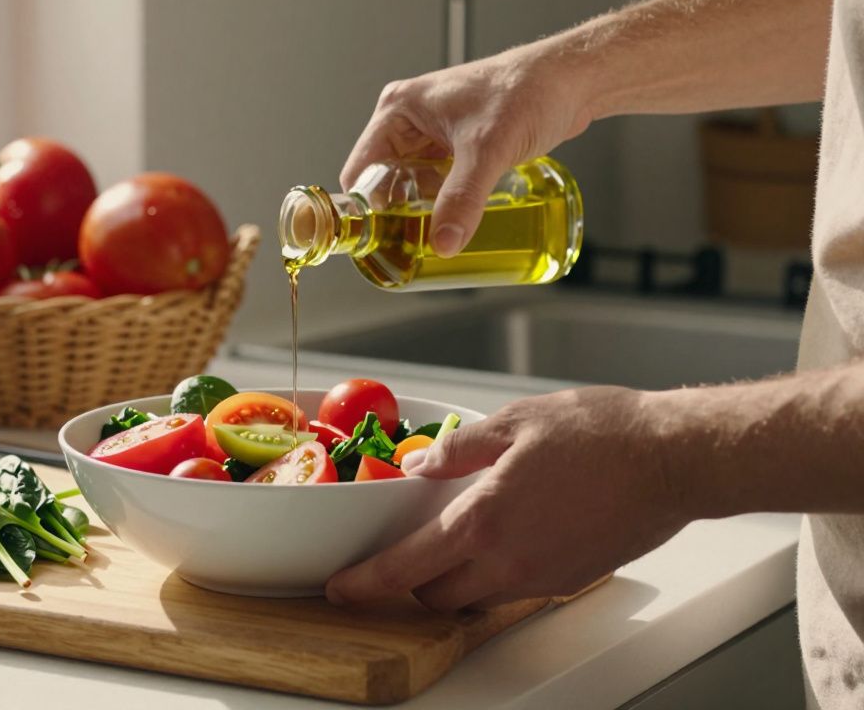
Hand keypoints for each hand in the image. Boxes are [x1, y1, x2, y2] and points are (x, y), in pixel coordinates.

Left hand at [325, 387, 690, 610]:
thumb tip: (420, 466)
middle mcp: (510, 562)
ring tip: (460, 536)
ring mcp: (543, 577)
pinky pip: (516, 587)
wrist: (676, 459)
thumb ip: (459, 450)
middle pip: (436, 595)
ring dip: (457, 577)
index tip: (341, 588)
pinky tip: (510, 532)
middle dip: (412, 581)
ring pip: (477, 596)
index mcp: (485, 522)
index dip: (366, 582)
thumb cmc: (603, 434)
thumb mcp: (515, 421)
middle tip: (406, 550)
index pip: (406, 568)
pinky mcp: (571, 580)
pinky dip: (497, 571)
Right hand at [341, 46, 591, 257]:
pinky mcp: (458, 146)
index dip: (364, 206)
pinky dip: (441, 204)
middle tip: (406, 246)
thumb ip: (462, 198)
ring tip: (428, 240)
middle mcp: (411, 121)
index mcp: (399, 109)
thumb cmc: (528, 89)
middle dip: (394, 214)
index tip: (376, 238)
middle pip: (384, 181)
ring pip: (412, 185)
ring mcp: (435, 134)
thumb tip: (443, 241)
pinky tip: (451, 223)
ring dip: (419, 211)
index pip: (362, 168)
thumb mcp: (486, 149)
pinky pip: (438, 183)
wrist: (572, 81)